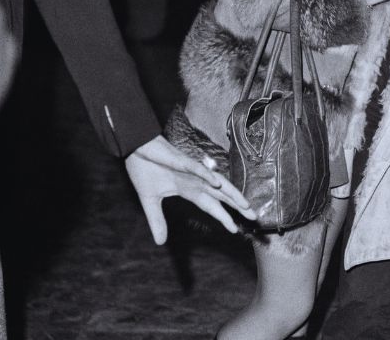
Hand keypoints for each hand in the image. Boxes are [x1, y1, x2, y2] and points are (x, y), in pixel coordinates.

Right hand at [124, 135, 255, 244]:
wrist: (135, 147)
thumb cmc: (145, 169)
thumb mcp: (150, 201)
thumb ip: (157, 221)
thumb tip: (160, 242)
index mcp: (188, 189)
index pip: (210, 206)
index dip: (223, 216)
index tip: (235, 229)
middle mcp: (195, 180)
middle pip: (221, 195)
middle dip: (237, 206)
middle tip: (254, 217)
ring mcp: (190, 171)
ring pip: (216, 183)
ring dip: (231, 193)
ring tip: (245, 204)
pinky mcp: (180, 161)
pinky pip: (196, 169)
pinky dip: (206, 175)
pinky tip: (217, 183)